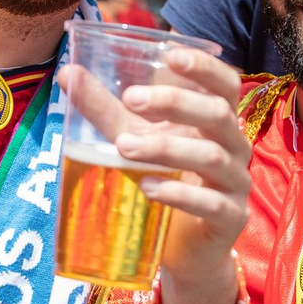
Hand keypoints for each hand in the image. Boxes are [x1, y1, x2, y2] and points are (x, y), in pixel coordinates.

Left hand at [114, 50, 250, 283]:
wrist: (183, 248)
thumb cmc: (163, 181)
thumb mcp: (133, 139)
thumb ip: (105, 109)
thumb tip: (66, 73)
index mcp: (217, 121)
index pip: (225, 84)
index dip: (204, 67)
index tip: (170, 55)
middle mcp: (234, 147)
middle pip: (219, 114)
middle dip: (176, 102)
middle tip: (131, 99)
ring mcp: (235, 184)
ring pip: (212, 157)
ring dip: (165, 148)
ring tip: (124, 148)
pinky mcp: (230, 220)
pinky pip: (212, 204)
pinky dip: (179, 194)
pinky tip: (148, 188)